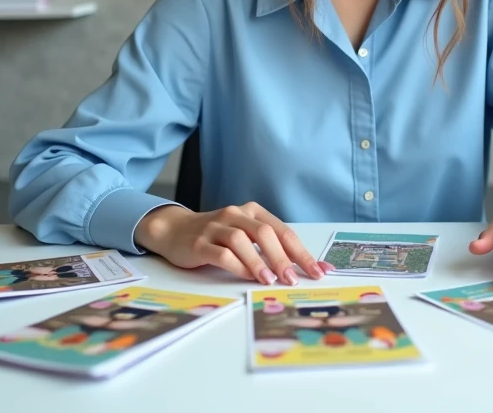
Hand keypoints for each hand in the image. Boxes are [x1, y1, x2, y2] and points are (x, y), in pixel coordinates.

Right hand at [135, 202, 332, 284]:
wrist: (175, 230)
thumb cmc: (217, 236)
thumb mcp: (245, 235)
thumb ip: (270, 249)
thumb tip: (300, 270)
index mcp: (253, 211)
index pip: (283, 232)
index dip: (302, 252)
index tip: (318, 271)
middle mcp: (236, 215)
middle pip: (265, 234)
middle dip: (283, 258)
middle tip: (293, 279)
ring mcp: (216, 227)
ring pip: (242, 241)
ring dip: (259, 262)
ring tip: (270, 280)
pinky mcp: (200, 242)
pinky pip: (221, 253)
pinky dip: (237, 265)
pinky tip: (247, 277)